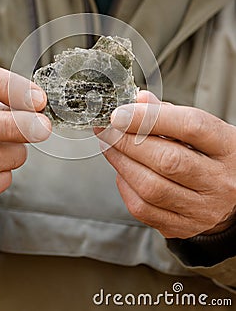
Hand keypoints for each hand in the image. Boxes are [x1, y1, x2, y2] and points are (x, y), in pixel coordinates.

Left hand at [96, 91, 235, 238]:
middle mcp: (219, 181)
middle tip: (107, 130)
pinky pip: (144, 210)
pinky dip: (125, 188)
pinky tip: (122, 172)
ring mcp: (202, 209)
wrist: (235, 199)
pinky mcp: (183, 227)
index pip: (190, 127)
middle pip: (167, 160)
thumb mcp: (205, 131)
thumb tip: (139, 101)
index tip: (120, 113)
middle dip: (127, 142)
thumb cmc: (214, 157)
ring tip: (109, 146)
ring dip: (121, 164)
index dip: (149, 118)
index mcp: (228, 147)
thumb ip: (170, 114)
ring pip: (151, 188)